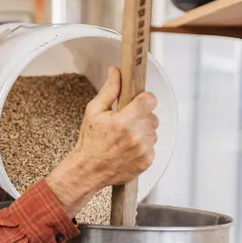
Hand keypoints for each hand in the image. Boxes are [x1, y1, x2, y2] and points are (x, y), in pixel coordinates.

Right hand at [45, 67, 158, 215]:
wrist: (88, 170)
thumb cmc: (90, 142)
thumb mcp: (94, 111)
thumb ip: (109, 90)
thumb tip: (116, 72)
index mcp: (125, 120)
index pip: (150, 100)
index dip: (144, 99)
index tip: (138, 102)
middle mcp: (137, 135)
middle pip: (152, 116)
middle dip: (141, 117)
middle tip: (125, 123)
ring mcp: (144, 149)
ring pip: (153, 132)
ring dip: (143, 132)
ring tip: (125, 137)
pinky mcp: (147, 161)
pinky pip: (152, 146)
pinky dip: (143, 146)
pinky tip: (128, 148)